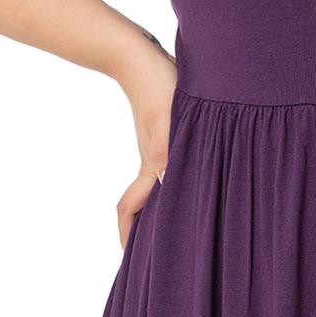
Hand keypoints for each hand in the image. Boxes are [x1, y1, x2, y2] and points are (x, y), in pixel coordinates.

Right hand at [114, 35, 177, 249]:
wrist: (140, 56)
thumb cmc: (158, 83)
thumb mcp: (168, 116)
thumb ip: (165, 148)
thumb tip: (165, 181)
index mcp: (152, 163)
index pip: (131, 207)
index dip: (128, 235)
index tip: (129, 259)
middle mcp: (152, 161)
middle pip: (141, 204)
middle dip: (144, 230)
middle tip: (155, 254)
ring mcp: (156, 149)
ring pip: (154, 188)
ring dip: (158, 209)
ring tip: (173, 228)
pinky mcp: (163, 136)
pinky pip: (165, 170)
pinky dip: (171, 185)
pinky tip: (187, 185)